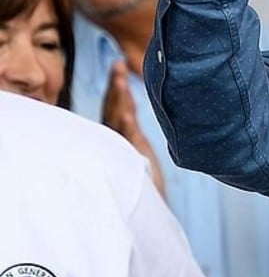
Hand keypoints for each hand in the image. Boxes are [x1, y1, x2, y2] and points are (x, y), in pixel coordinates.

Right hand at [103, 61, 166, 196]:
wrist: (146, 211)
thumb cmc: (145, 183)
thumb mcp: (139, 152)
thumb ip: (133, 132)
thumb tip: (132, 113)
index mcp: (120, 137)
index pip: (114, 108)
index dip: (115, 88)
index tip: (118, 66)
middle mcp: (119, 142)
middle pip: (113, 109)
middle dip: (115, 86)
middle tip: (117, 64)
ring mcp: (125, 151)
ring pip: (119, 122)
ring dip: (119, 101)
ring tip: (120, 82)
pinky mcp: (134, 161)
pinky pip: (129, 142)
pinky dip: (127, 128)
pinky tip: (127, 115)